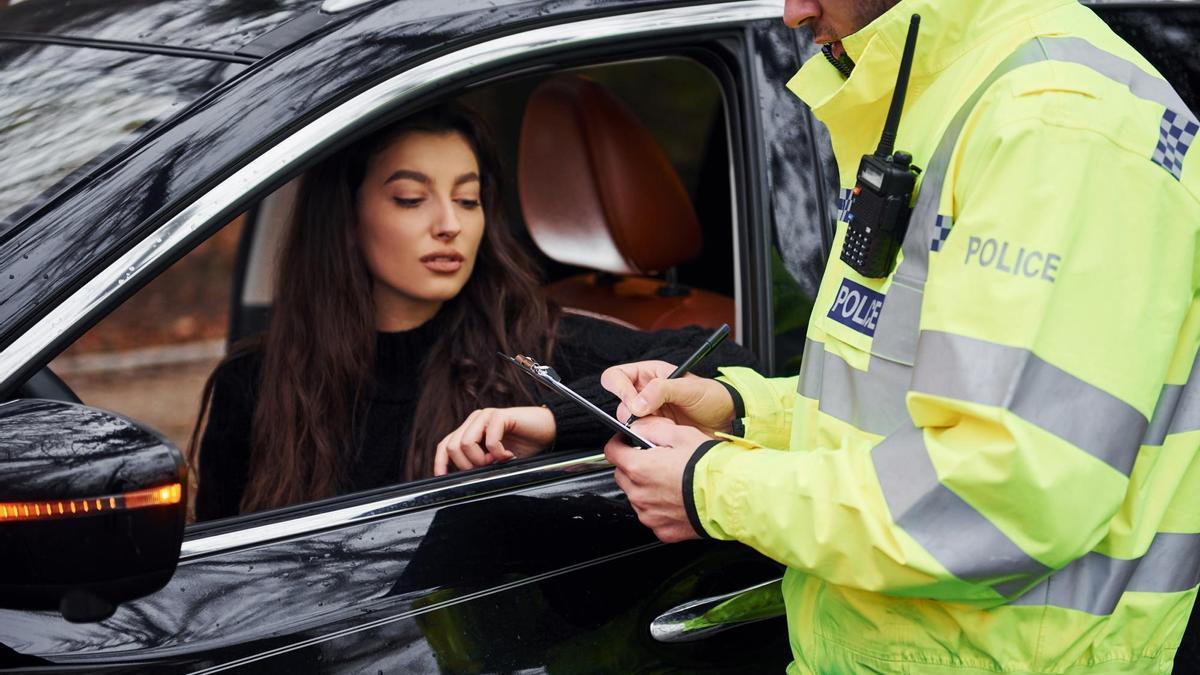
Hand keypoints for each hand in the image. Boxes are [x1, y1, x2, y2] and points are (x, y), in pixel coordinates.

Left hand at [434, 406, 555, 475]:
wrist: (550, 431)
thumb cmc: (525, 445)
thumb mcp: (496, 459)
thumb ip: (479, 463)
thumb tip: (463, 479)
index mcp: (471, 430)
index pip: (445, 445)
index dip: (440, 463)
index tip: (442, 478)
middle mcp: (475, 421)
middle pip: (452, 446)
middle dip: (466, 465)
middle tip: (486, 469)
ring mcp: (486, 416)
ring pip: (465, 443)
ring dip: (480, 459)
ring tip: (497, 462)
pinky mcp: (500, 416)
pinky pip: (489, 440)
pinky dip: (498, 453)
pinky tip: (509, 455)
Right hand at [601, 360, 735, 435]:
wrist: (727, 421)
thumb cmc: (713, 397)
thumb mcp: (689, 388)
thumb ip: (661, 390)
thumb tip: (636, 403)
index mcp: (650, 374)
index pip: (617, 376)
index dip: (619, 388)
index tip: (633, 403)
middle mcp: (645, 393)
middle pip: (620, 402)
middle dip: (631, 413)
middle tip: (649, 418)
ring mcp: (650, 413)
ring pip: (628, 422)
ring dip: (642, 427)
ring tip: (664, 426)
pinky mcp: (655, 431)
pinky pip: (640, 436)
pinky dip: (648, 437)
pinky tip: (665, 435)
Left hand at [604, 417, 712, 542]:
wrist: (729, 496)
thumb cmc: (708, 467)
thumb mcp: (680, 435)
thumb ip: (652, 430)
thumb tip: (637, 429)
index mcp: (639, 468)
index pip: (611, 452)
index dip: (618, 443)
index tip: (625, 441)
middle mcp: (639, 494)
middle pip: (622, 476)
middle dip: (633, 466)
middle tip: (654, 460)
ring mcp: (649, 515)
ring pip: (636, 497)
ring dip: (645, 488)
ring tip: (670, 480)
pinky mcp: (662, 530)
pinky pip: (652, 516)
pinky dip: (659, 508)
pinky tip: (677, 498)